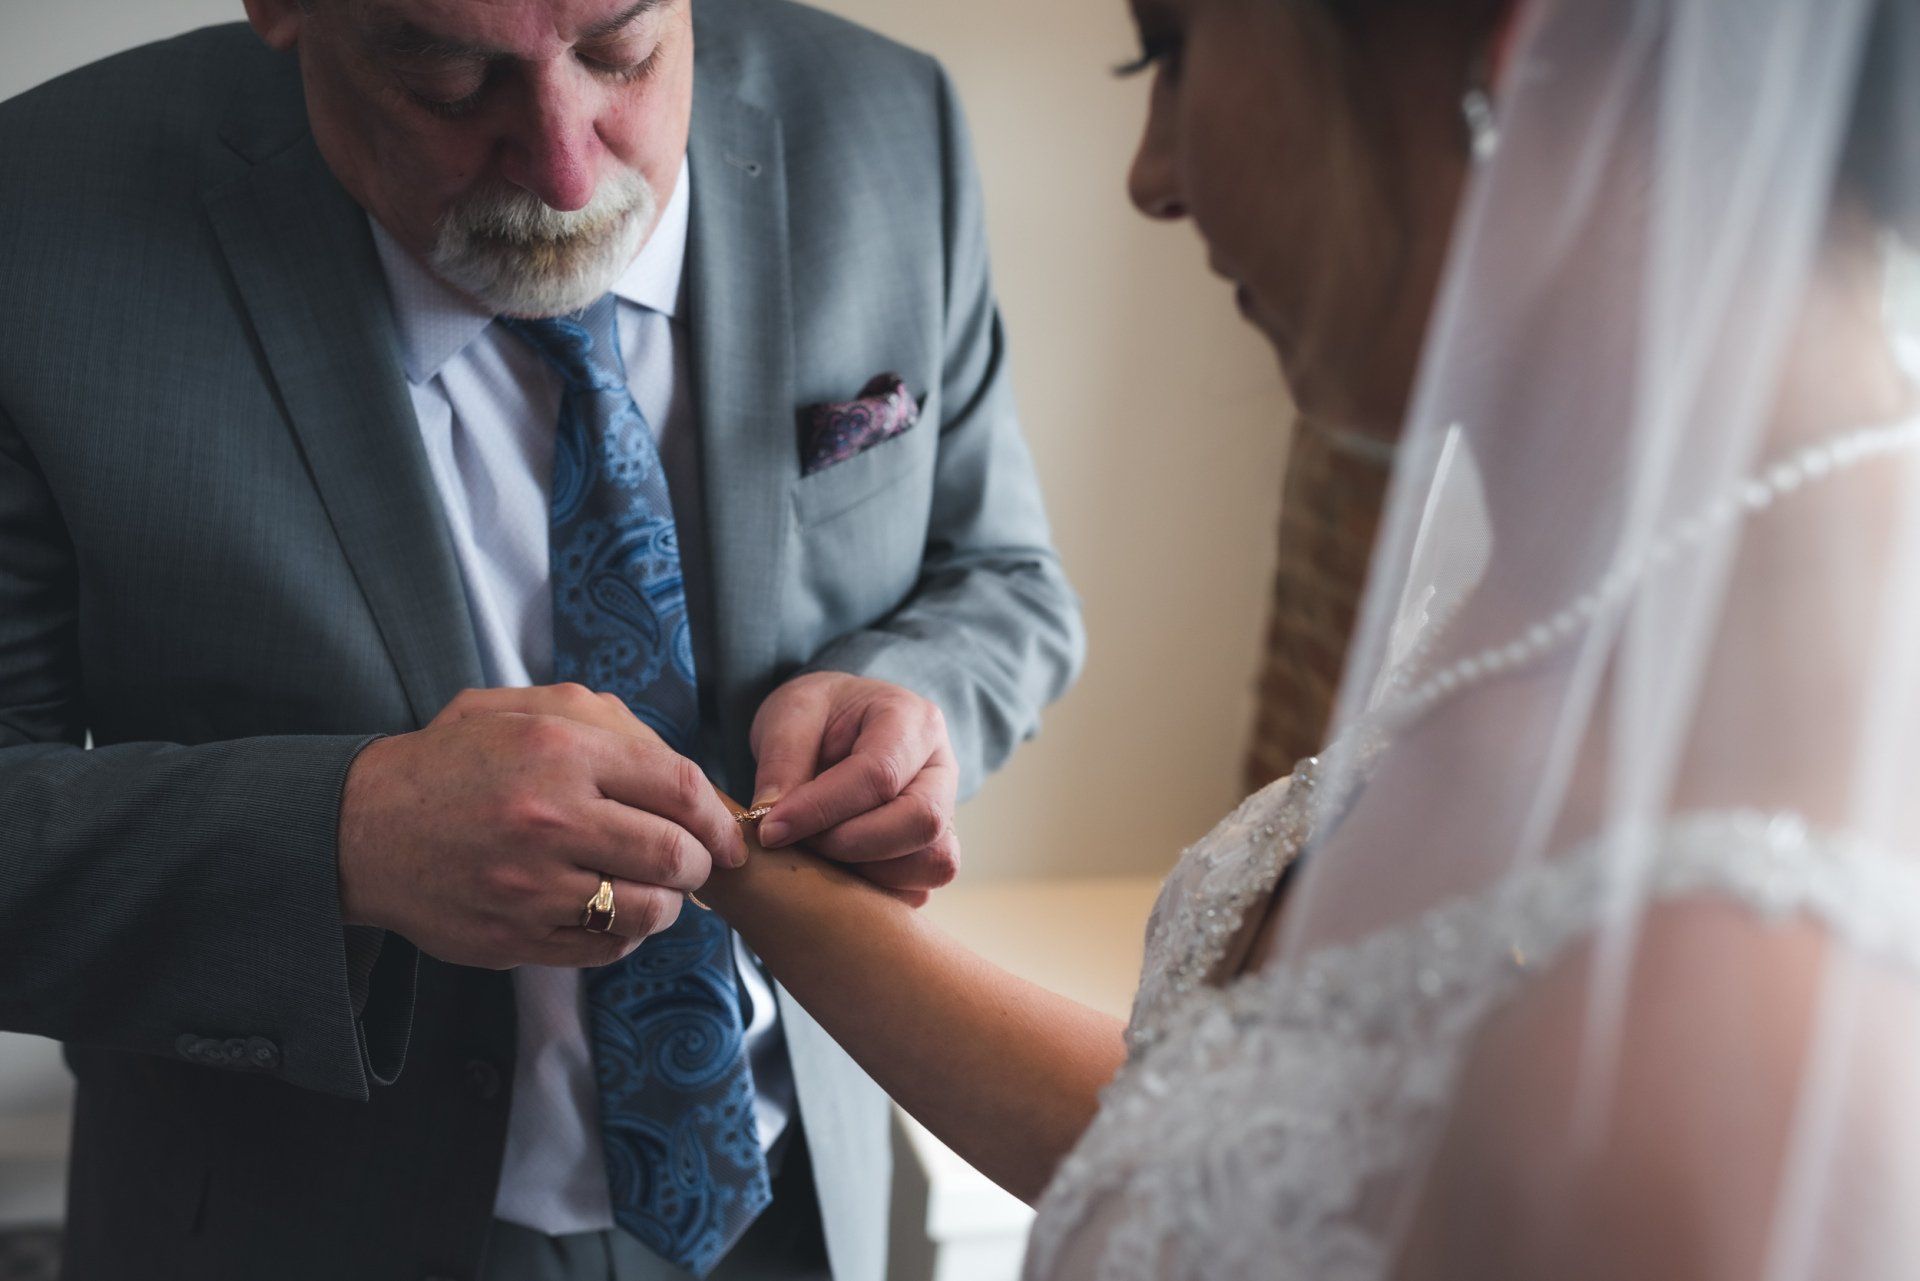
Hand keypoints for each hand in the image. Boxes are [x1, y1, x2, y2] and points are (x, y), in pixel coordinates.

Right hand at [337, 684, 746, 969]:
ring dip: (667, 905)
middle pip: (674, 855)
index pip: (679, 788)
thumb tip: (681, 771)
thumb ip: (604, 723)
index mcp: (559, 751)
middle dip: (700, 864)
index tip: (728, 836)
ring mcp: (531, 886)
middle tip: (696, 864)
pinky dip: (624, 935)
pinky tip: (612, 914)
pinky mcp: (514, 938)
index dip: (717, 818)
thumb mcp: (517, 709)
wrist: (360, 826)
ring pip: (647, 910)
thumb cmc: (452, 762)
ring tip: (655, 890)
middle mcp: (550, 818)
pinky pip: (604, 949)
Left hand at [749, 673, 960, 905]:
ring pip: (933, 862)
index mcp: (913, 721)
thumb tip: (774, 825)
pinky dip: (877, 891)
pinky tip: (837, 871)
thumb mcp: (792, 712)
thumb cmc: (819, 714)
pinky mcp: (933, 851)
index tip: (771, 830)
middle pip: (921, 822)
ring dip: (869, 873)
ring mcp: (945, 814)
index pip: (878, 775)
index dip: (821, 809)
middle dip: (852, 845)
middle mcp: (942, 770)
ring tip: (819, 855)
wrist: (839, 724)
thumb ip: (781, 760)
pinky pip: (920, 889)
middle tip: (801, 843)